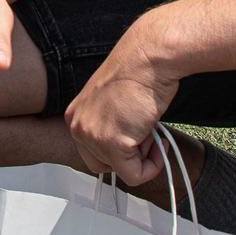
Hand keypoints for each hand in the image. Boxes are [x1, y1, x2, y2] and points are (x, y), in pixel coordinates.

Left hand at [64, 33, 179, 187]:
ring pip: (121, 171)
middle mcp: (78, 127)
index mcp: (75, 117)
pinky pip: (135, 175)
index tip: (137, 137)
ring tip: (152, 130)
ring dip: (143, 157)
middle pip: (103, 165)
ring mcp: (93, 137)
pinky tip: (160, 144)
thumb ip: (109, 127)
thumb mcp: (112, 104)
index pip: (93, 152)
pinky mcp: (113, 144)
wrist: (149, 59)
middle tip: (146, 136)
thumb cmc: (138, 74)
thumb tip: (125, 152)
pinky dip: (152, 166)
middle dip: (128, 156)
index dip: (119, 149)